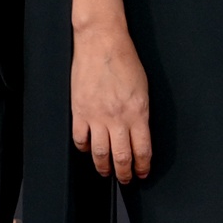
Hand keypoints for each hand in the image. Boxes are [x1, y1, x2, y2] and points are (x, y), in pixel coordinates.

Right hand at [72, 21, 151, 182]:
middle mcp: (118, 118)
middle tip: (125, 179)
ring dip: (104, 167)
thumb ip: (141, 112)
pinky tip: (87, 150)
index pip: (142, 149)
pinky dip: (83, 149)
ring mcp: (96, 116)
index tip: (142, 173)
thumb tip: (140, 132)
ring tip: (106, 172)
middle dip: (124, 173)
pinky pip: (80, 139)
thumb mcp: (143, 88)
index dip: (143, 166)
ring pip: (99, 153)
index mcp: (138, 112)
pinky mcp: (79, 111)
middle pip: (121, 157)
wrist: (102, 43)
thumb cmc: (125, 60)